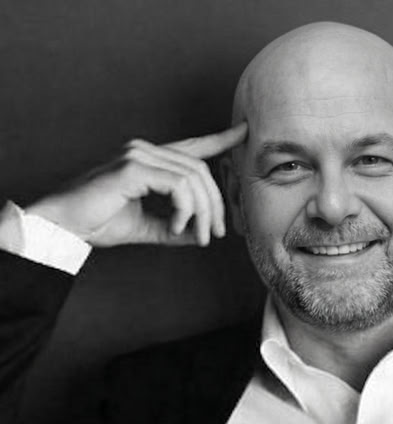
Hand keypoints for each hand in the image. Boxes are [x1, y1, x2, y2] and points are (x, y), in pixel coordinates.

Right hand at [25, 123, 247, 247]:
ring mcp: (138, 154)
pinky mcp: (133, 167)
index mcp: (147, 159)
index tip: (243, 133)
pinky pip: (178, 186)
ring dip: (203, 213)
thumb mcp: (147, 226)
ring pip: (193, 178)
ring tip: (198, 237)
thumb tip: (203, 234)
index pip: (191, 147)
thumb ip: (175, 227)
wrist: (65, 224)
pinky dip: (185, 210)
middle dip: (215, 205)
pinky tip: (178, 227)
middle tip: (217, 234)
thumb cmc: (98, 222)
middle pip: (200, 170)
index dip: (219, 140)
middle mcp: (144, 150)